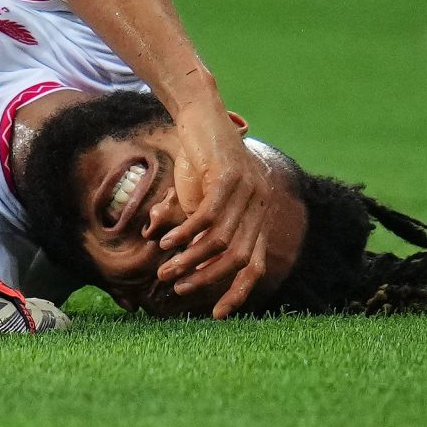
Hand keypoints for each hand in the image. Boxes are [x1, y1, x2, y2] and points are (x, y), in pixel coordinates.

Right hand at [153, 106, 274, 317]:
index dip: (237, 292)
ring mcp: (248, 190)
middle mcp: (261, 204)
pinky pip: (207, 217)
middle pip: (239, 257)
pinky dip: (185, 234)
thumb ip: (198, 223)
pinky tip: (165, 242)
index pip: (256, 264)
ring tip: (166, 271)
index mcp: (260, 212)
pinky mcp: (228, 176)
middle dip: (207, 279)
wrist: (200, 112)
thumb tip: (176, 252)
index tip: (217, 314)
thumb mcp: (202, 195)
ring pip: (221, 240)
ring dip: (191, 260)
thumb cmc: (200, 155)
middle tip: (179, 290)